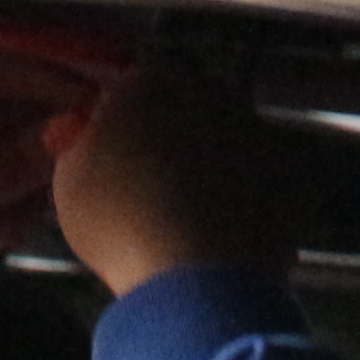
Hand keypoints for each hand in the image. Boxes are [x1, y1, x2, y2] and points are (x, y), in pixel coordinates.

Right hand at [48, 54, 307, 295]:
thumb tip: (84, 135)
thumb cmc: (120, 222)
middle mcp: (211, 93)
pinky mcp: (289, 174)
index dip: (119, 122)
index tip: (110, 156)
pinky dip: (248, 198)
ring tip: (186, 217)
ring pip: (227, 140)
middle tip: (149, 187)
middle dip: (170, 137)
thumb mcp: (69, 181)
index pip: (131, 87)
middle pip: (185, 107)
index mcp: (151, 83)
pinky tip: (223, 231)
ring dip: (211, 166)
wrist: (195, 276)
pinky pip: (262, 179)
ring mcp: (257, 132)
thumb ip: (78, 145)